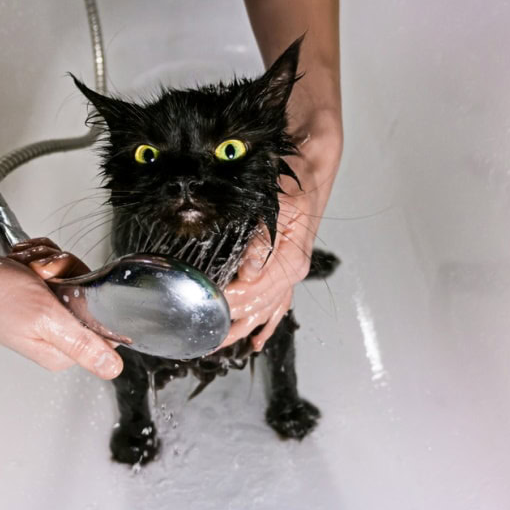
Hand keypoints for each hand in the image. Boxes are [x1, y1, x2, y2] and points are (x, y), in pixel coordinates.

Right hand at [0, 239, 122, 378]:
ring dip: (51, 262)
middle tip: (42, 276)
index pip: (106, 322)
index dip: (93, 296)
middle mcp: (58, 336)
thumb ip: (81, 343)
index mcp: (63, 352)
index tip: (68, 288)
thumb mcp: (45, 318)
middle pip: (92, 292)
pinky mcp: (40, 293)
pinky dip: (41, 257)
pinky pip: (57, 265)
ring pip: (74, 273)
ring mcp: (50, 313)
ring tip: (28, 270)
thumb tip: (111, 369)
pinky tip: (22, 263)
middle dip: (68, 272)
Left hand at [220, 124, 341, 350]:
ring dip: (241, 329)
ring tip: (216, 345)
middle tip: (198, 336)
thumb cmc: (295, 180)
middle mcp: (290, 271)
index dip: (227, 303)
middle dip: (228, 323)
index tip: (203, 308)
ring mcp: (288, 272)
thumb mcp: (278, 204)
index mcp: (290, 260)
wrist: (311, 164)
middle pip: (256, 308)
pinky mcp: (285, 268)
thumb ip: (262, 241)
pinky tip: (256, 341)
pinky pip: (277, 304)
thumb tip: (247, 274)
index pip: (253, 293)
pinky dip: (267, 323)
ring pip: (264, 311)